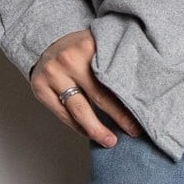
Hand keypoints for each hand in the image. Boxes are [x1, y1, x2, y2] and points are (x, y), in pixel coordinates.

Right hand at [29, 29, 142, 147]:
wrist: (43, 42)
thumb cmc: (79, 47)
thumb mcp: (98, 43)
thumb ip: (116, 56)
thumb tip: (143, 86)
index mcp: (87, 46)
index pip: (113, 77)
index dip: (129, 98)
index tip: (143, 114)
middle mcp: (68, 60)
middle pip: (99, 96)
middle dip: (118, 117)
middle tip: (133, 131)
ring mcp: (52, 75)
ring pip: (79, 110)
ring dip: (96, 129)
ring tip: (110, 141)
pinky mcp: (41, 89)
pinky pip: (63, 115)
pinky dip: (78, 127)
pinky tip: (90, 133)